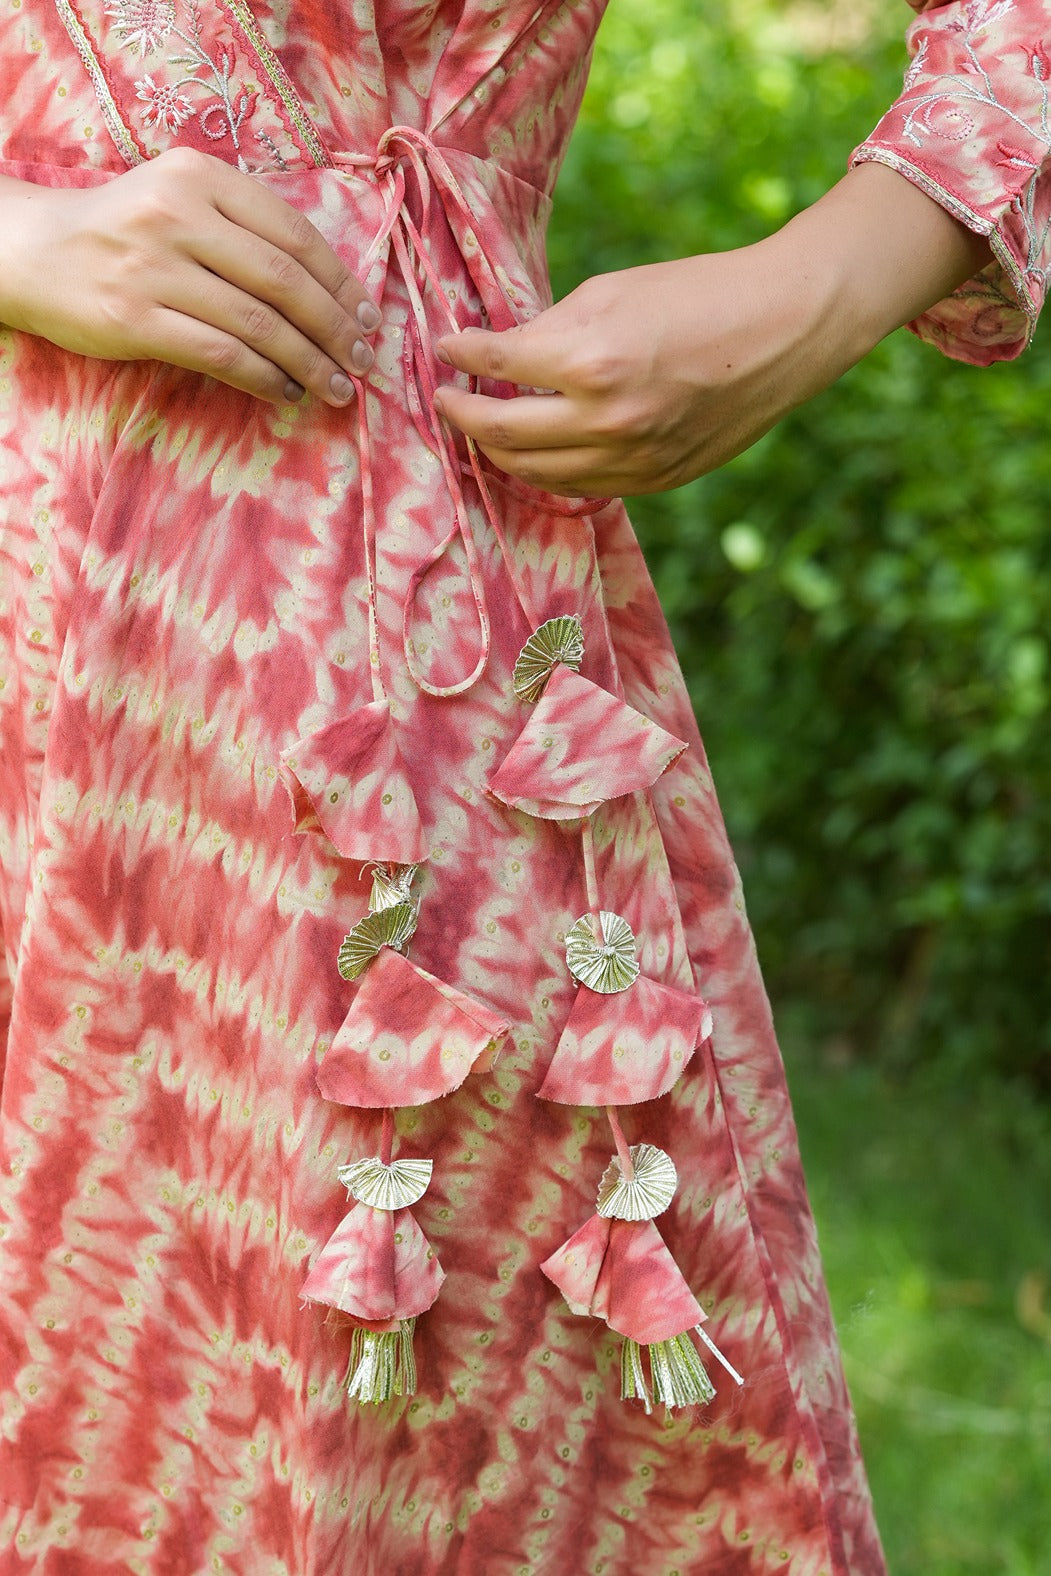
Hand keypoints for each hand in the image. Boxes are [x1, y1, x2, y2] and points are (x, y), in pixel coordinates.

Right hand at [0, 148, 380, 405]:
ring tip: (337, 388)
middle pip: (285, 280)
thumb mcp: (181, 200)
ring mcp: (153, 267)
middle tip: (365, 362)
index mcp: (200, 177)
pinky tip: (285, 392)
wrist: (34, 250)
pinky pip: (220, 354)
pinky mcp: (134, 318)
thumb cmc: (124, 231)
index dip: (342, 282)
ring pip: (258, 323)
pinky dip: (264, 378)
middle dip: (336, 328)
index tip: (370, 318)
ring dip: (309, 363)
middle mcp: (178, 214)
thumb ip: (244, 227)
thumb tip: (331, 288)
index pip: (294, 233)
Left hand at [433, 249, 831, 496]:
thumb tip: (503, 350)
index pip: (497, 364)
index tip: (447, 348)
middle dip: (462, 415)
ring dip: (498, 451)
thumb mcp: (614, 291)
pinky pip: (581, 487)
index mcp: (590, 360)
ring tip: (483, 428)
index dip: (461, 354)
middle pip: (502, 433)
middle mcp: (605, 420)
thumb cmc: (700, 294)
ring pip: (535, 472)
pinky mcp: (655, 479)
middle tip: (446, 399)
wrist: (785, 330)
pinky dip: (547, 470)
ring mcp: (631, 459)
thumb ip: (551, 327)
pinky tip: (535, 451)